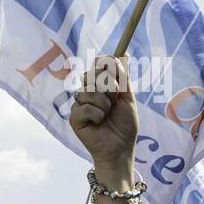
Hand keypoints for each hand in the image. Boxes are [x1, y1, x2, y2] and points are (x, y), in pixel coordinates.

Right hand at [70, 56, 138, 180]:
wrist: (121, 149)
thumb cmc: (125, 126)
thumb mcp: (129, 99)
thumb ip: (124, 78)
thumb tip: (124, 54)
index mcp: (102, 85)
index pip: (98, 64)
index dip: (105, 63)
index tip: (114, 68)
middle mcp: (89, 92)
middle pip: (92, 72)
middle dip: (108, 85)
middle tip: (114, 99)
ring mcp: (80, 104)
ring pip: (87, 89)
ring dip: (104, 103)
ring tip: (107, 114)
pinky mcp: (74, 118)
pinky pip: (84, 107)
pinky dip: (97, 115)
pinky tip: (98, 123)